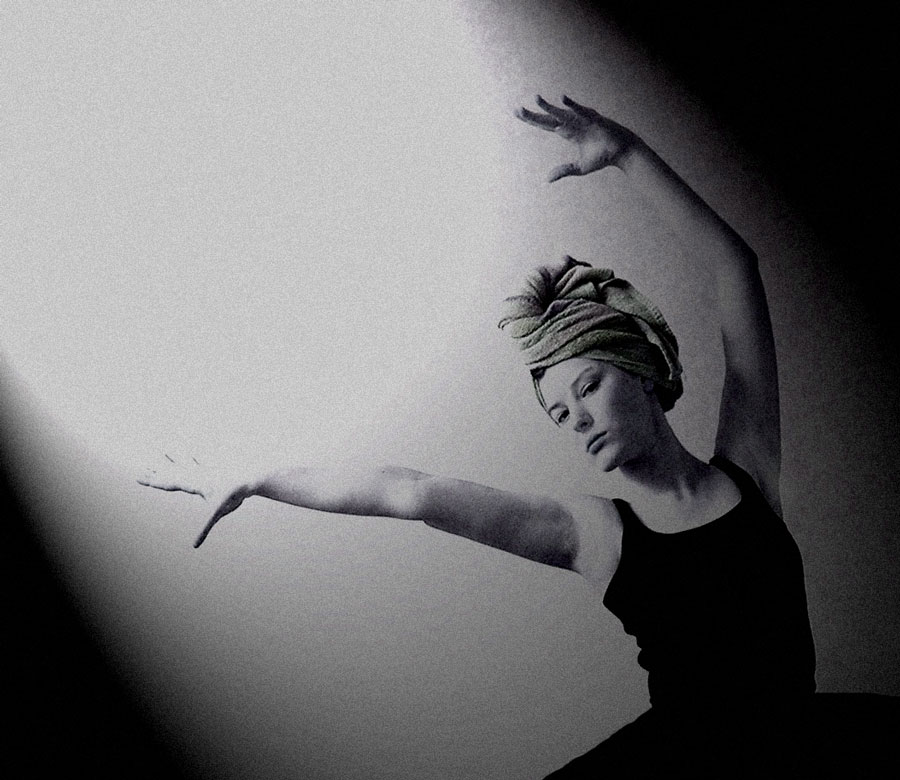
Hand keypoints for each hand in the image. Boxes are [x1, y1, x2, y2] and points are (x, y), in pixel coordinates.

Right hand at [138, 454, 251, 547]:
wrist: (250, 477)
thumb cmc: (234, 495)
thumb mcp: (218, 512)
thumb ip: (205, 528)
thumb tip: (194, 545)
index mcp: (192, 483)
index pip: (168, 483)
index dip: (153, 481)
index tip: (138, 477)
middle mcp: (196, 474)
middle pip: (173, 473)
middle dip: (157, 473)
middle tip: (142, 470)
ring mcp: (206, 469)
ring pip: (186, 464)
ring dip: (175, 459)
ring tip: (166, 451)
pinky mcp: (216, 468)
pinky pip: (202, 461)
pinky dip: (196, 458)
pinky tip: (194, 453)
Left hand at [515, 95, 638, 181]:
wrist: (622, 152)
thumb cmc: (603, 157)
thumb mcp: (579, 167)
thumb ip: (564, 170)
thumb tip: (547, 179)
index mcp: (568, 132)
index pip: (545, 124)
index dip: (532, 119)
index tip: (518, 113)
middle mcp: (572, 124)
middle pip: (548, 118)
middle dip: (533, 114)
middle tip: (516, 110)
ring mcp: (582, 120)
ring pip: (561, 114)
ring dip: (549, 107)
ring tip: (535, 99)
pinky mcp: (593, 120)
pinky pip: (580, 111)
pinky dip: (572, 106)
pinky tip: (562, 98)